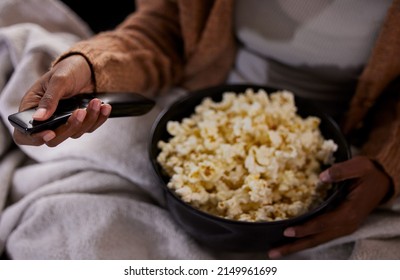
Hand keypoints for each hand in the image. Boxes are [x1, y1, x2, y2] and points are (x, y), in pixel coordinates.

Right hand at [13, 55, 111, 146]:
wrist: (86, 68)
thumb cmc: (67, 70)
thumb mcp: (57, 81)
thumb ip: (49, 99)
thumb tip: (38, 118)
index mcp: (32, 109)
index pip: (25, 134)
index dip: (35, 137)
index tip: (49, 132)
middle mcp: (47, 120)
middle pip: (54, 139)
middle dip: (70, 127)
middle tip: (80, 111)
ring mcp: (64, 123)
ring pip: (75, 133)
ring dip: (88, 119)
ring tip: (96, 102)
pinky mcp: (81, 123)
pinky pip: (90, 128)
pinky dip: (99, 119)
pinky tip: (105, 107)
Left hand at [268, 155, 391, 258]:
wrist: (381, 182)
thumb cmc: (368, 173)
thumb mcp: (358, 167)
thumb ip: (341, 171)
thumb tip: (322, 176)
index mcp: (349, 212)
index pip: (322, 224)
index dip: (305, 228)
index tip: (287, 231)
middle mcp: (345, 225)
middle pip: (316, 239)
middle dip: (294, 246)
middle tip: (273, 252)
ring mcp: (342, 227)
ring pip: (316, 240)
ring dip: (296, 247)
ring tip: (276, 252)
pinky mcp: (338, 226)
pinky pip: (319, 236)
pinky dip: (304, 240)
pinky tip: (289, 241)